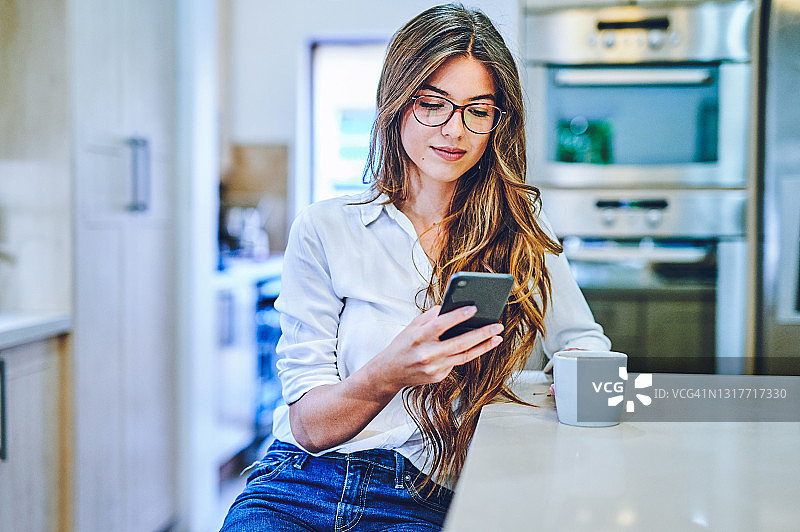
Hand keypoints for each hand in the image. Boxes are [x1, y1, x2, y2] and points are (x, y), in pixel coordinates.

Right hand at [370, 305, 502, 392]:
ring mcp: (434, 368)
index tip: (474, 308)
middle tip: (497, 326)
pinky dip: (468, 353)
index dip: (458, 316)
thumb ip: (431, 316)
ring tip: (497, 337)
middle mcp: (427, 354)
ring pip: (464, 356)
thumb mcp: (412, 326)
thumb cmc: (403, 345)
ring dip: (483, 346)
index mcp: (418, 337)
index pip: (441, 324)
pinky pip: (456, 362)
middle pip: (459, 343)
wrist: (390, 372)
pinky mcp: (438, 377)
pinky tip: (479, 346)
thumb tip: (452, 306)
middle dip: (481, 334)